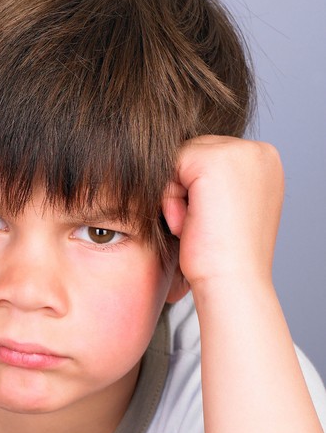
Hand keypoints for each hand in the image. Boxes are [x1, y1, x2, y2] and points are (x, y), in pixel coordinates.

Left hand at [161, 135, 283, 297]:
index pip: (209, 156)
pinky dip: (168, 198)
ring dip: (176, 196)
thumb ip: (214, 182)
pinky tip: (186, 223)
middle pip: (192, 154)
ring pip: (178, 161)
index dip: (195, 191)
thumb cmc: (224, 256)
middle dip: (185, 191)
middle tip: (199, 227)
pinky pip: (168, 168)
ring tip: (194, 226)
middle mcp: (258, 152)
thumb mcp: (227, 208)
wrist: (232, 281)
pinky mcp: (213, 161)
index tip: (210, 222)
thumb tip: (183, 172)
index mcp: (265, 162)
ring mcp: (239, 152)